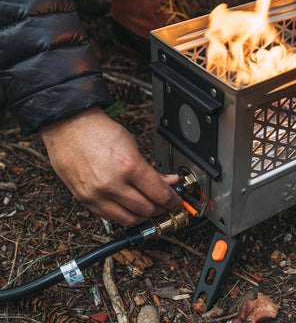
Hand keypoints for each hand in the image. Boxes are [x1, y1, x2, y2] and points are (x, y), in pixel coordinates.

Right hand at [40, 107, 181, 225]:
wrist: (69, 127)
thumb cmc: (99, 131)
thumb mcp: (133, 146)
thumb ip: (150, 169)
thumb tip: (167, 182)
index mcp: (129, 166)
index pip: (159, 194)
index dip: (172, 200)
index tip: (176, 200)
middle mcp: (112, 184)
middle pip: (147, 209)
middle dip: (161, 209)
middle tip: (166, 204)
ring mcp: (96, 194)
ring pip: (129, 219)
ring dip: (144, 216)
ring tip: (151, 208)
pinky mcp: (84, 199)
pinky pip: (110, 218)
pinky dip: (124, 216)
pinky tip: (131, 209)